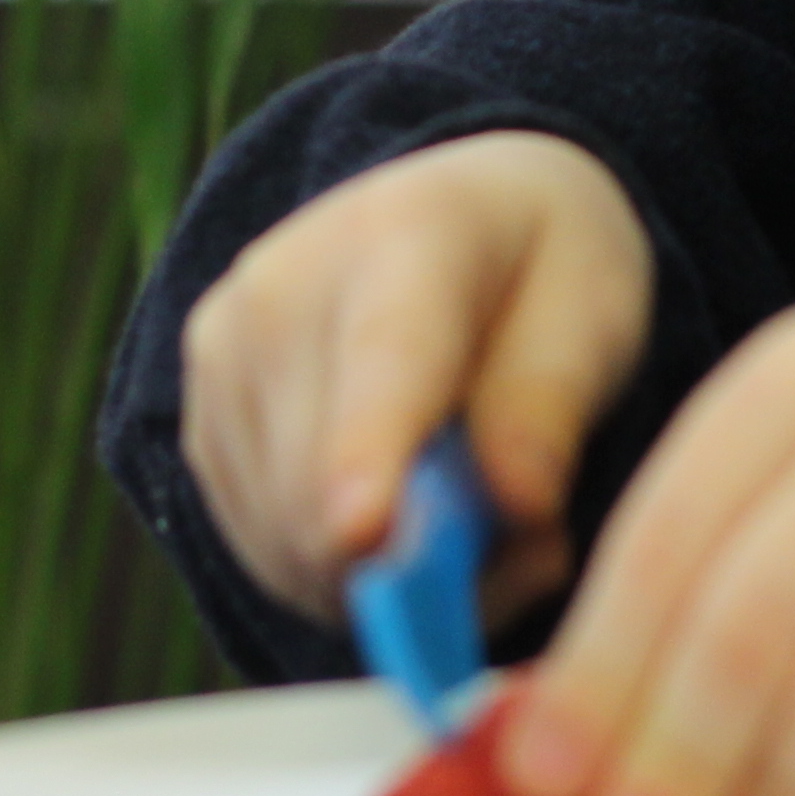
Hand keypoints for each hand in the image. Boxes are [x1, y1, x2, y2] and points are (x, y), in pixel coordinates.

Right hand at [177, 130, 651, 620]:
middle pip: (319, 483)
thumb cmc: (538, 274)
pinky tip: (402, 514)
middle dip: (425, 561)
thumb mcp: (594, 312)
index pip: (383, 358)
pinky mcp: (200, 421)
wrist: (457, 219)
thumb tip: (518, 509)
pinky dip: (341, 572)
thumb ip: (551, 405)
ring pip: (291, 539)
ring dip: (388, 576)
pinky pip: (267, 550)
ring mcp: (224, 355)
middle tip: (534, 546)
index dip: (367, 454)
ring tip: (474, 514)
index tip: (365, 533)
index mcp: (408, 233)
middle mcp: (282, 287)